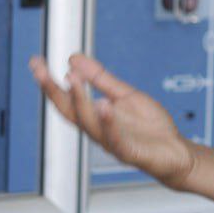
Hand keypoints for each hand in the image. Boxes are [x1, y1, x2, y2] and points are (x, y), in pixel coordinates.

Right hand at [29, 53, 195, 189]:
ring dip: (80, 101)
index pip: (67, 99)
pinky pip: (116, 139)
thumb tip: (74, 59)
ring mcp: (113, 142)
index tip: (36, 62)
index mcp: (96, 117)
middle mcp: (99, 130)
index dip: (49, 82)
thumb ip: (101, 79)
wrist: (177, 153)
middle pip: (70, 112)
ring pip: (89, 124)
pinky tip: (105, 106)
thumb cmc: (151, 129)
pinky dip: (109, 123)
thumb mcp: (126, 96)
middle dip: (53, 91)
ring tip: (73, 79)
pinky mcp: (131, 153)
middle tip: (40, 71)